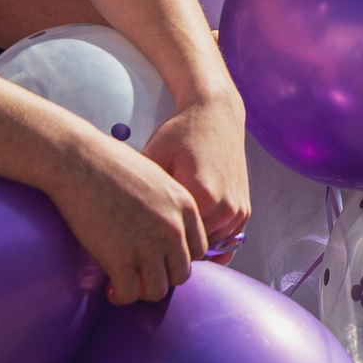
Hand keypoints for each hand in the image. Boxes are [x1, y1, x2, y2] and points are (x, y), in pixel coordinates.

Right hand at [47, 133, 208, 304]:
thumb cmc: (110, 165)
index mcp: (185, 206)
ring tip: (125, 283)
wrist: (78, 160)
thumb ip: (167, 208)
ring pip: (157, 291)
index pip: (198, 250)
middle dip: (160, 277)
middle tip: (140, 274)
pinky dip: (119, 296)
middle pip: (181, 274)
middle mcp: (172, 228)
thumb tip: (164, 235)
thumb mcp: (155, 180)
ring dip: (141, 291)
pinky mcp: (119, 258)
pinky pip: (128, 294)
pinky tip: (109, 288)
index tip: (158, 259)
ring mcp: (147, 245)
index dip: (176, 259)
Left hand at [142, 96, 251, 246]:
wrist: (216, 114)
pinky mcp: (243, 210)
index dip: (151, 244)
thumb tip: (118, 221)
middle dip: (169, 248)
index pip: (172, 240)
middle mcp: (225, 207)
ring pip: (207, 247)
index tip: (135, 245)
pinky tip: (185, 230)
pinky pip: (223, 241)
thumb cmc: (182, 133)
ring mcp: (237, 211)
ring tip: (165, 237)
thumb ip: (141, 192)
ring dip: (188, 245)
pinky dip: (205, 239)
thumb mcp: (154, 156)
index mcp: (202, 196)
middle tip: (148, 246)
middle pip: (190, 247)